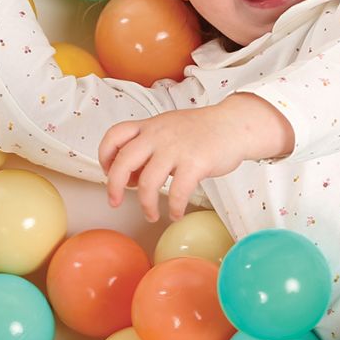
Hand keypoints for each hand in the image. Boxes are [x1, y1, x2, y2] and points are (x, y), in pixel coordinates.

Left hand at [99, 94, 293, 222]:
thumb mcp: (168, 127)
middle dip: (114, 187)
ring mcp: (176, 149)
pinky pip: (178, 192)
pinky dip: (175, 208)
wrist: (235, 124)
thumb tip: (131, 176)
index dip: (105, 156)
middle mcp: (159, 135)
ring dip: (146, 205)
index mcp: (150, 126)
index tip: (108, 171)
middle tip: (115, 202)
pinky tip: (176, 214)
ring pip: (147, 183)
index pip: (114, 135)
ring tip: (151, 215)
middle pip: (123, 162)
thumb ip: (148, 145)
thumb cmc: (202, 130)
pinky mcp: (196, 163)